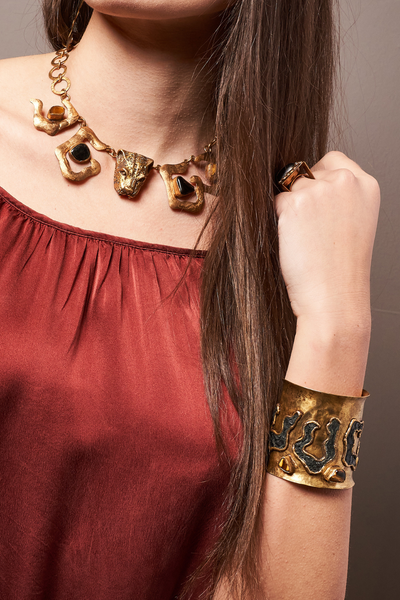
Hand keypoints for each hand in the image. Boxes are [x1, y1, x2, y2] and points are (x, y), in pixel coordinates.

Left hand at [274, 151, 379, 329]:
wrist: (334, 297)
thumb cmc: (341, 269)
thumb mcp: (354, 222)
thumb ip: (340, 196)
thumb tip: (309, 180)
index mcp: (366, 185)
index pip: (333, 160)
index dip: (318, 180)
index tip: (317, 204)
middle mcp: (345, 181)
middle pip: (306, 172)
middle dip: (301, 194)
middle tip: (311, 230)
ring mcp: (319, 190)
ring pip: (288, 187)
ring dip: (289, 209)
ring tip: (305, 239)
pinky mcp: (295, 203)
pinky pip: (275, 202)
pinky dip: (278, 221)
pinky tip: (294, 241)